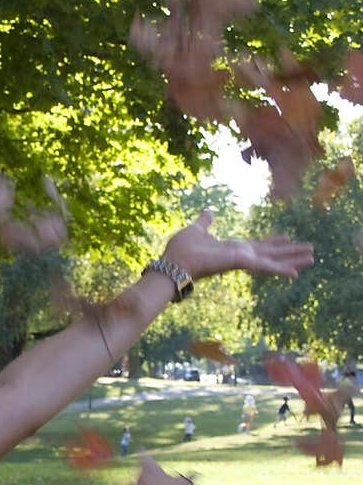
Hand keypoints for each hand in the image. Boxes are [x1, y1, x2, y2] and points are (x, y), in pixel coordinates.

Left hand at [163, 208, 313, 281]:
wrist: (172, 263)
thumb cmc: (181, 250)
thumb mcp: (196, 230)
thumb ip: (205, 222)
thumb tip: (208, 211)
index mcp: (232, 248)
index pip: (258, 245)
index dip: (273, 241)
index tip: (288, 237)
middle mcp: (240, 255)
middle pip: (272, 252)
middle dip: (291, 252)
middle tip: (311, 252)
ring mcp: (242, 260)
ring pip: (274, 260)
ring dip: (293, 259)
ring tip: (313, 258)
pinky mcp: (240, 263)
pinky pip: (264, 266)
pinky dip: (280, 269)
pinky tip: (296, 272)